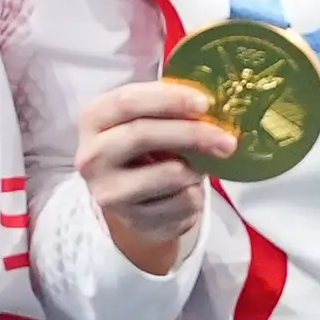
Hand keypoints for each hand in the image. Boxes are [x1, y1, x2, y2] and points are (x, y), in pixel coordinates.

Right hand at [78, 78, 233, 275]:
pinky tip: (186, 190)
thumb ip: (168, 108)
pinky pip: (181, 202)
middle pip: (143, 134)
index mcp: (94, 118)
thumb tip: (216, 103)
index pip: (128, 101)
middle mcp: (92, 155)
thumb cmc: (142, 149)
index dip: (169, 99)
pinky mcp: (131, 220)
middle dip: (192, 133)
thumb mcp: (144, 120)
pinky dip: (195, 194)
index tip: (205, 102)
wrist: (129, 200)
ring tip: (197, 168)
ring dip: (197, 169)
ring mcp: (108, 191)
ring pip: (170, 173)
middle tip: (227, 140)